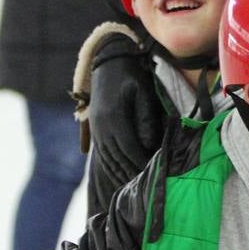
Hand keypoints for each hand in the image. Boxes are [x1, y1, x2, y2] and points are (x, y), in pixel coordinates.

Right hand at [88, 45, 164, 195]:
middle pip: (117, 158)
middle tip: (145, 187)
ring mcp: (96, 128)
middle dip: (131, 173)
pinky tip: (118, 174)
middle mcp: (102, 126)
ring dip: (119, 173)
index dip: (140, 163)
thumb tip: (148, 143)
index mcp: (114, 118)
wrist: (107, 61)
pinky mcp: (95, 128)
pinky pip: (102, 153)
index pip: (129, 149)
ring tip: (132, 186)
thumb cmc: (130, 75)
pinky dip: (110, 166)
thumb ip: (146, 118)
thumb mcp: (142, 92)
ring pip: (107, 158)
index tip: (153, 174)